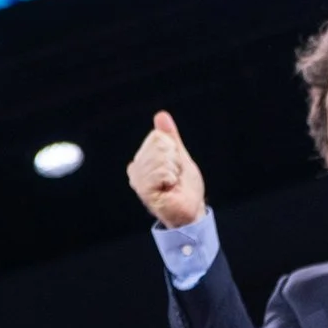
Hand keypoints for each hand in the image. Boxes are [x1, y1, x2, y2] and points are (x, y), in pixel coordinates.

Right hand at [127, 110, 207, 228]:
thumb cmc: (185, 188)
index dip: (173, 150)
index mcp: (141, 160)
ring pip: (160, 158)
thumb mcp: (179, 157)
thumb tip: (161, 115)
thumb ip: (170, 138)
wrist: (192, 211)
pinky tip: (170, 189)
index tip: (175, 166)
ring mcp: (138, 181)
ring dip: (174, 171)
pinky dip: (171, 178)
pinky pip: (161, 172)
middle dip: (174, 160)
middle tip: (176, 177)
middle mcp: (135, 169)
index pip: (157, 138)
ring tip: (173, 184)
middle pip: (158, 146)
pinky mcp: (145, 191)